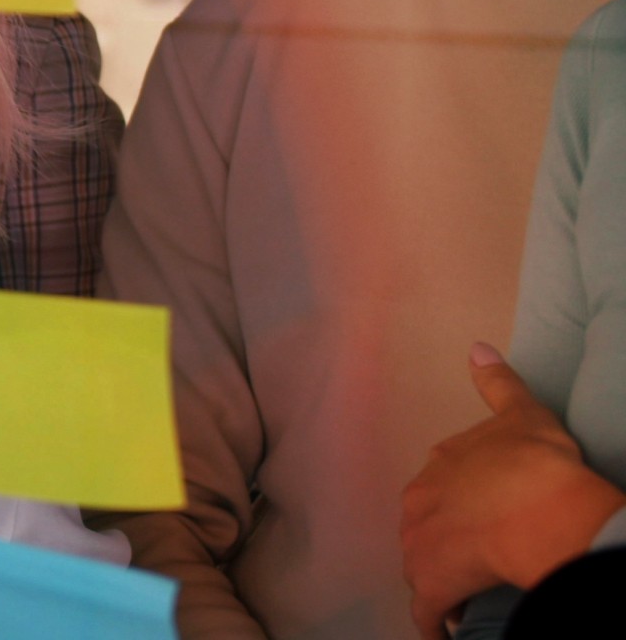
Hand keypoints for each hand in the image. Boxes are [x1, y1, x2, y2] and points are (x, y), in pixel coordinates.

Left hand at [401, 343, 625, 639]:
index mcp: (438, 466)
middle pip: (423, 527)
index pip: (438, 489)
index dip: (458, 506)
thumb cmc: (535, 461)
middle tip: (472, 557)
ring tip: (465, 592)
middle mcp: (418, 503)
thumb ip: (498, 384)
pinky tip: (445, 627)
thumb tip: (476, 346)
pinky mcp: (430, 585)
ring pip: (420, 566)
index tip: (477, 519)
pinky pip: (426, 611)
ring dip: (438, 579)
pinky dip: (434, 620)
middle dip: (441, 542)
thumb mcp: (522, 413)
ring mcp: (419, 545)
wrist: (539, 507)